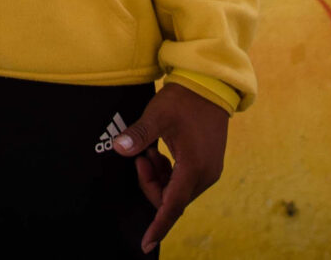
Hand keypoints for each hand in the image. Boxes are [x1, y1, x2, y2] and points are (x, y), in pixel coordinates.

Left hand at [111, 83, 229, 251]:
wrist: (211, 86)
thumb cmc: (184, 99)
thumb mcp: (158, 114)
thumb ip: (139, 135)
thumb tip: (119, 149)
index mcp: (194, 167)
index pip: (172, 206)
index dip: (158, 226)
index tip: (146, 244)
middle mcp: (205, 174)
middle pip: (171, 199)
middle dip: (150, 184)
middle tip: (140, 157)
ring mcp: (209, 171)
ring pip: (176, 191)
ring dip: (158, 178)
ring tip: (149, 151)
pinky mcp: (207, 165)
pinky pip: (183, 181)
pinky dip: (168, 174)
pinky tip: (159, 154)